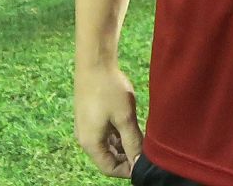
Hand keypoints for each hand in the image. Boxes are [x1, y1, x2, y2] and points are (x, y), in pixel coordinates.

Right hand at [74, 63, 142, 177]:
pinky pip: (104, 133)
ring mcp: (86, 127)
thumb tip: (139, 161)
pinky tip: (132, 126)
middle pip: (107, 157)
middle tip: (147, 150)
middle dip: (127, 157)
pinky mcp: (90, 117)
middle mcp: (85, 138)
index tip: (145, 163)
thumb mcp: (125, 117)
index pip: (108, 168)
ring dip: (123, 144)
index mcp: (91, 143)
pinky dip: (117, 134)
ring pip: (107, 145)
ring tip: (142, 137)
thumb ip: (132, 141)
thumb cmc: (108, 89)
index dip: (127, 169)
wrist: (94, 63)